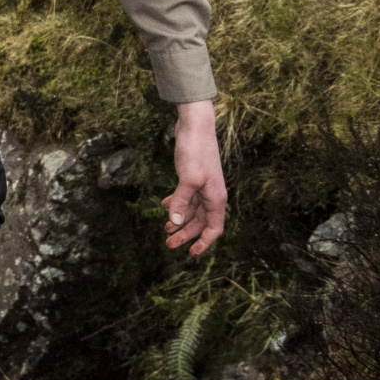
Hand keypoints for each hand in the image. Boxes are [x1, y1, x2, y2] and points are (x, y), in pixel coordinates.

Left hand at [162, 100, 227, 256]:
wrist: (195, 126)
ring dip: (179, 220)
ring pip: (192, 210)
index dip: (204, 242)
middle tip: (168, 243)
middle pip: (200, 222)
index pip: (214, 228)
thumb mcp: (188, 179)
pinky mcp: (193, 177)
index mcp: (216, 198)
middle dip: (185, 234)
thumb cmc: (196, 151)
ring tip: (164, 229)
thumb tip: (174, 222)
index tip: (190, 253)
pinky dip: (176, 203)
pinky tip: (163, 206)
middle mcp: (211, 194)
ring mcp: (202, 185)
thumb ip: (181, 201)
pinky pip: (186, 197)